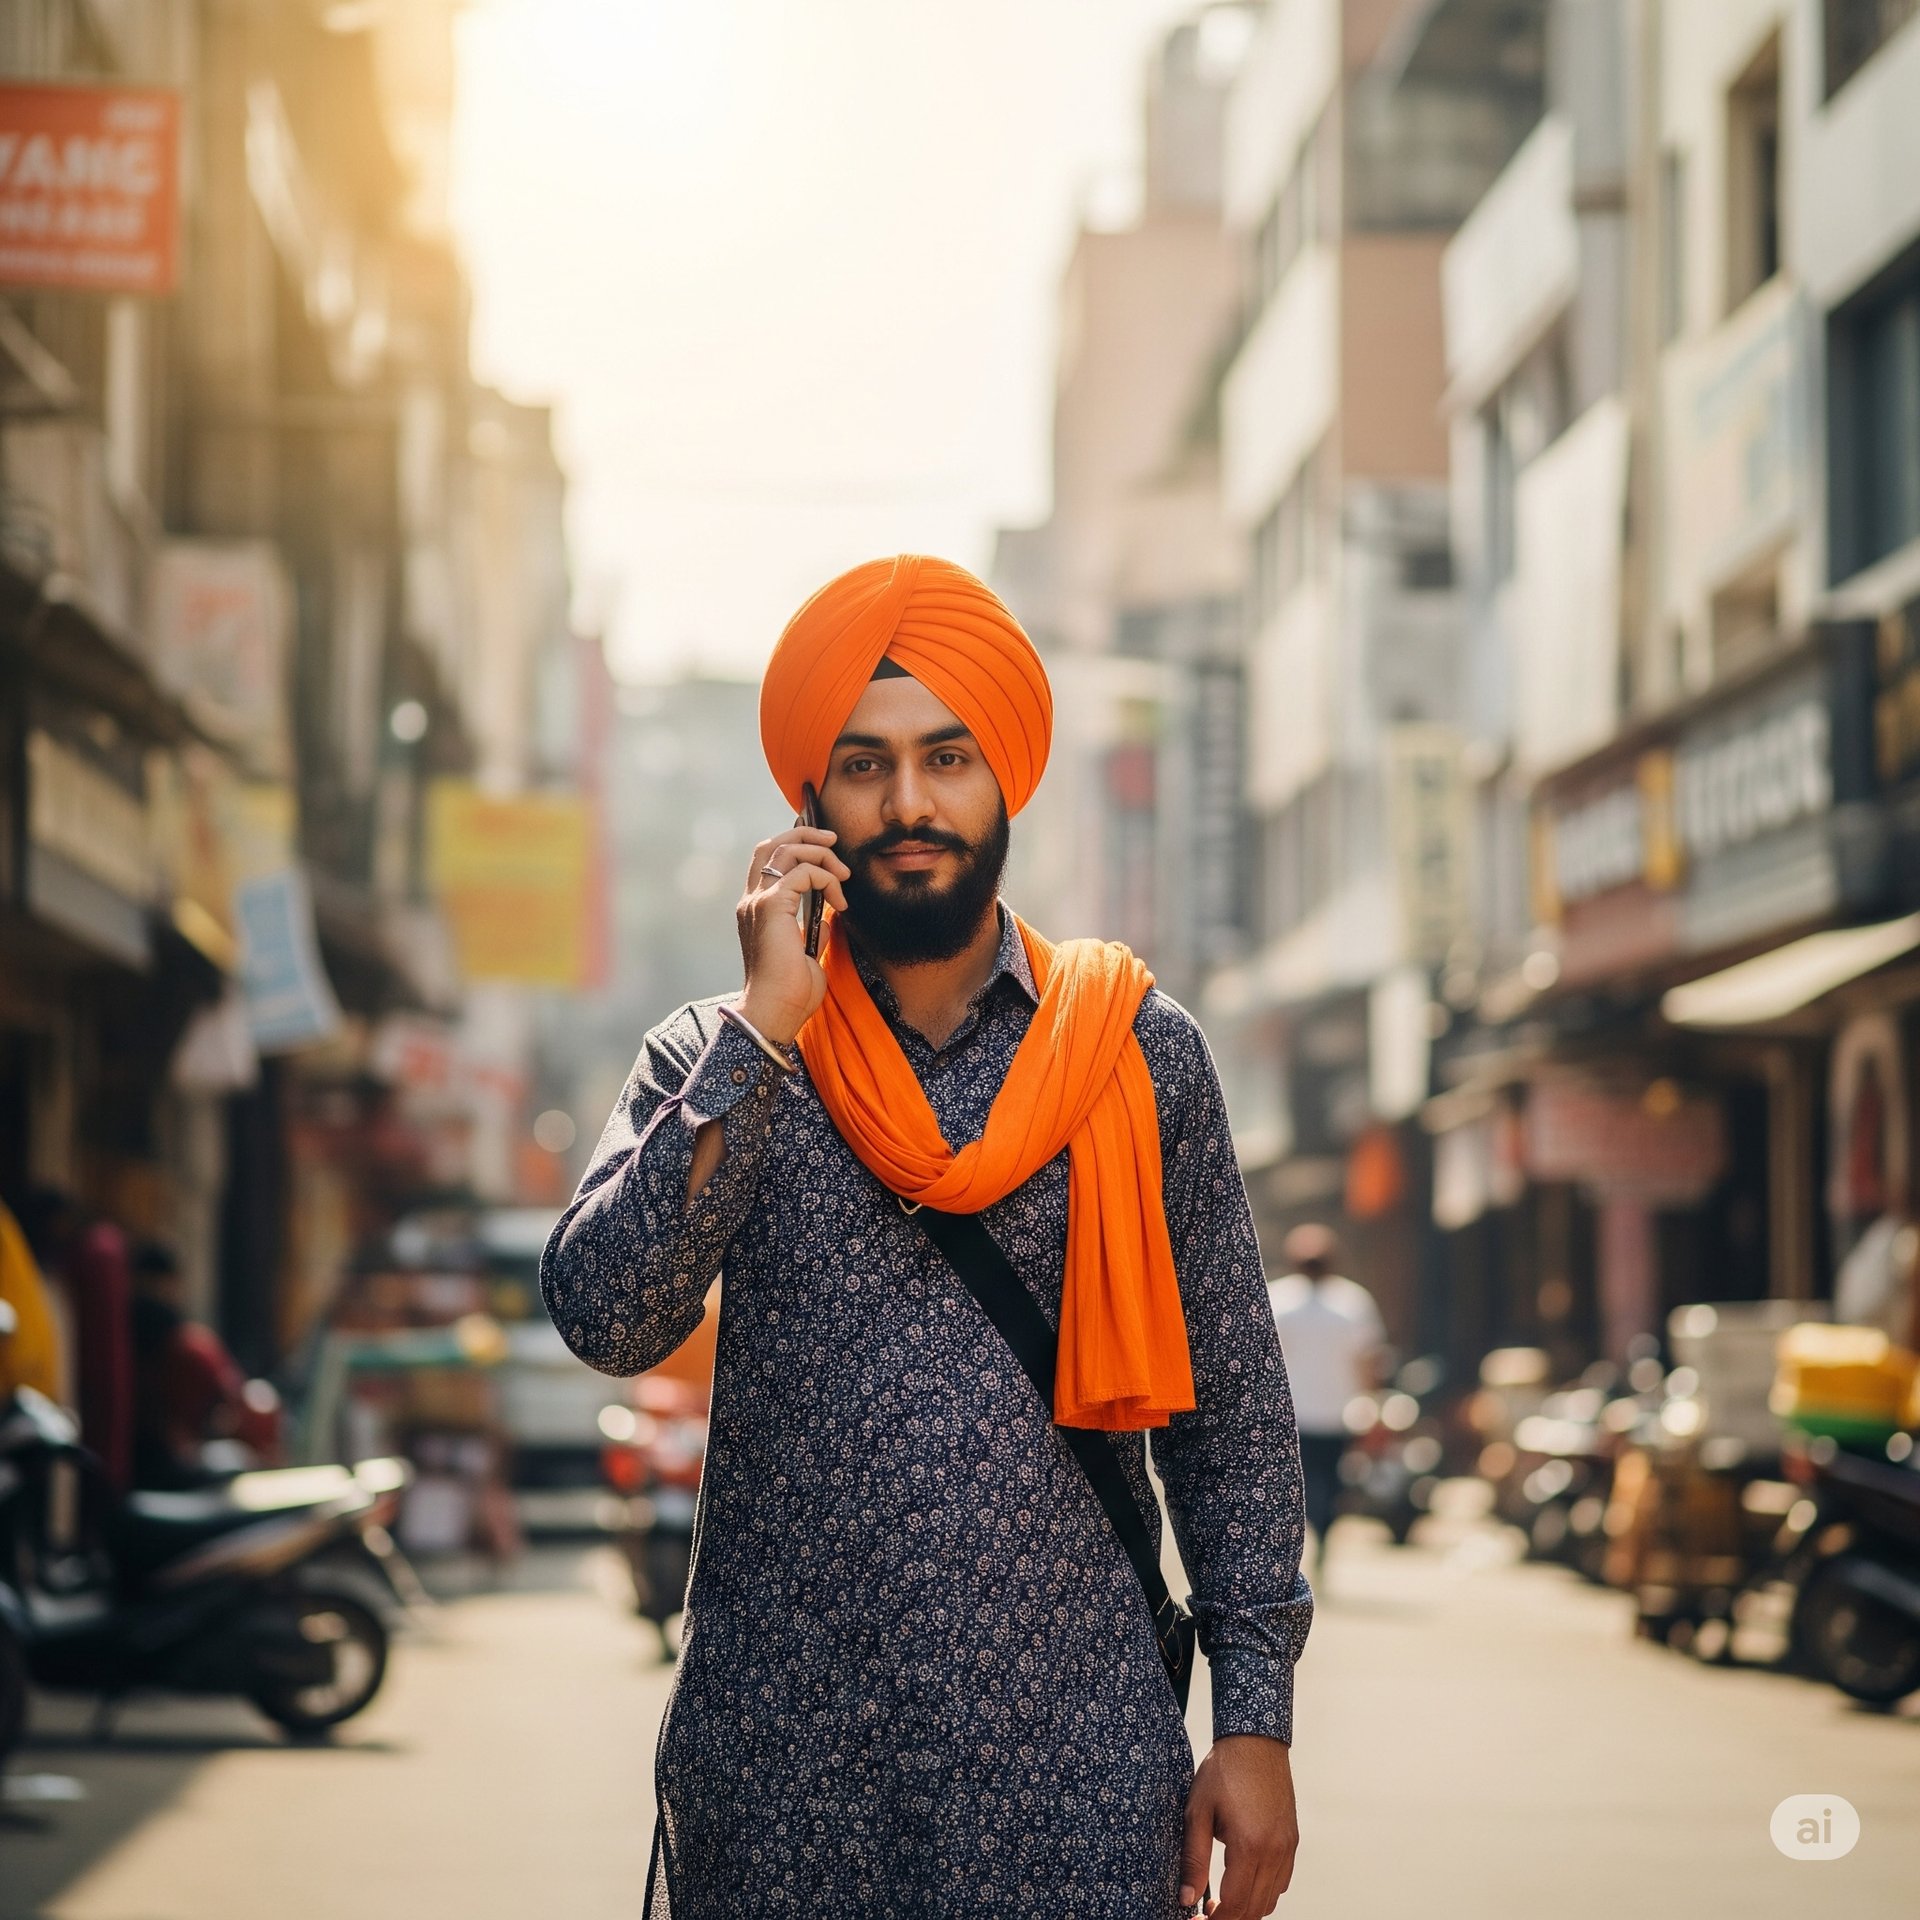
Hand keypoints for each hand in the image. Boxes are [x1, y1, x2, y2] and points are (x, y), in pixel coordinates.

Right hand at [734, 825, 848, 1044]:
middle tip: (834, 840)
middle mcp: (752, 900)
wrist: (775, 1012)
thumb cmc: (790, 991)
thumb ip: (813, 928)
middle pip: (771, 844)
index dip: (794, 844)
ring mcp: (758, 901)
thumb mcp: (807, 951)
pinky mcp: (771, 907)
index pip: (768, 859)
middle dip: (805, 834)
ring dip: (820, 853)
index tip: (825, 847)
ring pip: (786, 850)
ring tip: (844, 874)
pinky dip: (826, 878)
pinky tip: (839, 901)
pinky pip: (802, 872)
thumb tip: (829, 914)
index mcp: (756, 909)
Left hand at [1179, 1735, 1296, 1916]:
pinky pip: (1281, 1882)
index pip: (1235, 1905)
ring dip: (1247, 1908)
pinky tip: (1243, 1882)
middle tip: (1205, 1913)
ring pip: (1271, 1899)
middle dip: (1230, 1918)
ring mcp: (1287, 1847)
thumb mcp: (1198, 1812)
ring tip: (1221, 1901)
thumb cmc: (1224, 1772)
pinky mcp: (1291, 1840)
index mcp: (1249, 1846)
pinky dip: (1264, 1892)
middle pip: (1255, 1909)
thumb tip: (1186, 1898)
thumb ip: (1193, 1858)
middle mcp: (1274, 1851)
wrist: (1254, 1742)